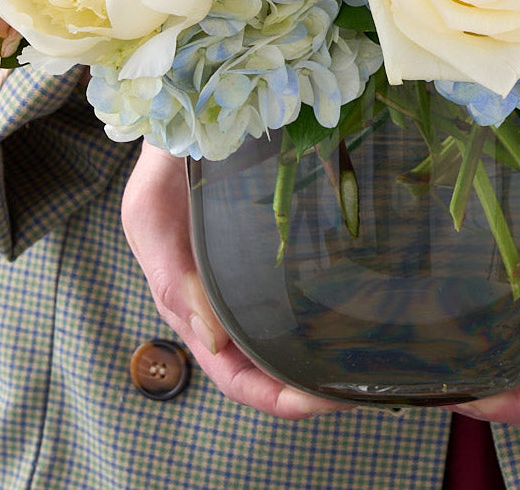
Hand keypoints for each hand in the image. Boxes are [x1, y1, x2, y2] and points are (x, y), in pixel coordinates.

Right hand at [121, 141, 349, 418]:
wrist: (187, 120)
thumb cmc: (162, 170)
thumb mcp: (152, 216)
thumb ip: (175, 279)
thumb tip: (214, 341)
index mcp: (188, 306)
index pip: (233, 374)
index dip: (275, 397)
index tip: (320, 400)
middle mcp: (221, 304)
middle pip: (266, 367)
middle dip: (308, 389)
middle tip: (360, 386)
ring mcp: (246, 281)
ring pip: (285, 338)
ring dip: (322, 358)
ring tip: (367, 362)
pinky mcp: (268, 254)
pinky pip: (297, 297)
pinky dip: (326, 317)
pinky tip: (358, 314)